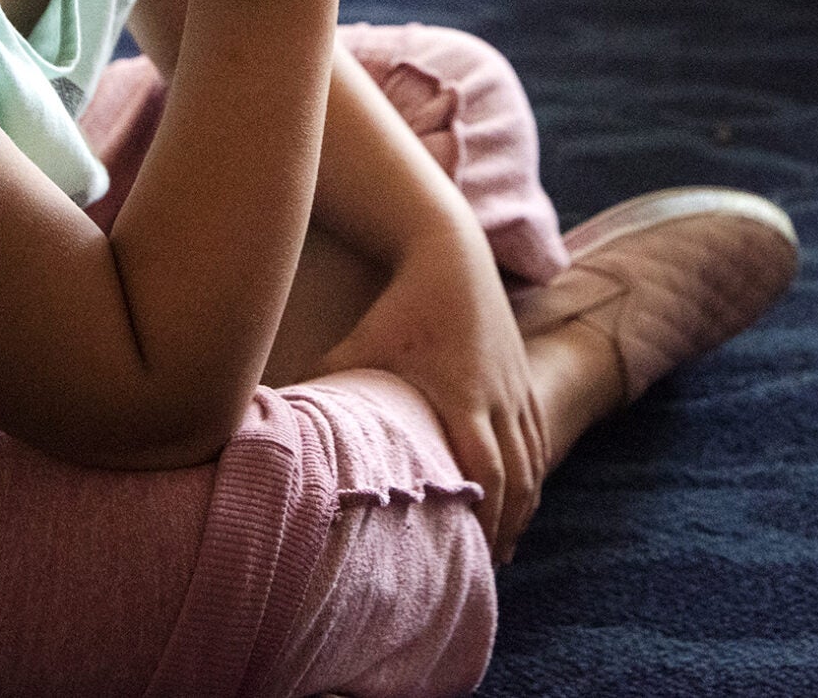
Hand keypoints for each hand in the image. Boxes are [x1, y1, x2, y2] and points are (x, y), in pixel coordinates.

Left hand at [316, 223, 547, 562]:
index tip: (472, 550)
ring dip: (524, 503)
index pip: (487, 471)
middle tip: (489, 566)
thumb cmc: (401, 302)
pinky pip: (539, 433)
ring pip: (535, 458)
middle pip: (519, 477)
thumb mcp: (360, 345)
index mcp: (464, 397)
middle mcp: (499, 397)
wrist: (451, 252)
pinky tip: (522, 494)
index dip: (485, 516)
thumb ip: (325, 383)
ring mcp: (517, 386)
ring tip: (505, 543)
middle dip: (507, 524)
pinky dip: (534, 469)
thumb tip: (278, 421)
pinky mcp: (523, 375)